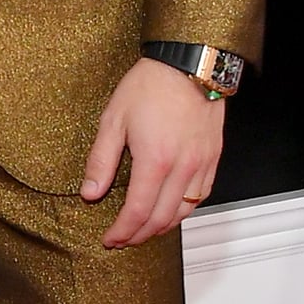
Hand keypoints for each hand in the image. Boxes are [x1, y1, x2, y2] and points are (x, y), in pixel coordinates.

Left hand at [80, 56, 225, 248]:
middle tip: (123, 239)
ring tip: (144, 230)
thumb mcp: (113, 119)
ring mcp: (201, 163)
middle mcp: (182, 167)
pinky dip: (185, 209)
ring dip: (162, 227)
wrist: (189, 63)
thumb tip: (90, 192)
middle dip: (139, 235)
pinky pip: (202, 195)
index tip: (110, 239)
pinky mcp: (213, 157)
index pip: (137, 212)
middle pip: (161, 218)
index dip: (122, 231)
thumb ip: (101, 160)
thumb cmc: (150, 85)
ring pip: (184, 211)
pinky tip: (171, 209)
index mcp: (155, 160)